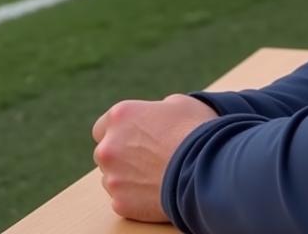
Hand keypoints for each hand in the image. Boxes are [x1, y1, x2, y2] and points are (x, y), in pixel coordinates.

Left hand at [92, 94, 216, 222]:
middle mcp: (108, 146)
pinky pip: (123, 198)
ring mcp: (112, 177)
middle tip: (148, 156)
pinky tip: (157, 189)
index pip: (102, 126)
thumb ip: (157, 109)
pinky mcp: (120, 203)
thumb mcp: (179, 104)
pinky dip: (136, 195)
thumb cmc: (195, 129)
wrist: (206, 167)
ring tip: (156, 174)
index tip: (134, 136)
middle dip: (122, 154)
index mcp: (120, 116)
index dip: (119, 131)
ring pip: (112, 177)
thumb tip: (157, 116)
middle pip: (106, 152)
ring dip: (127, 175)